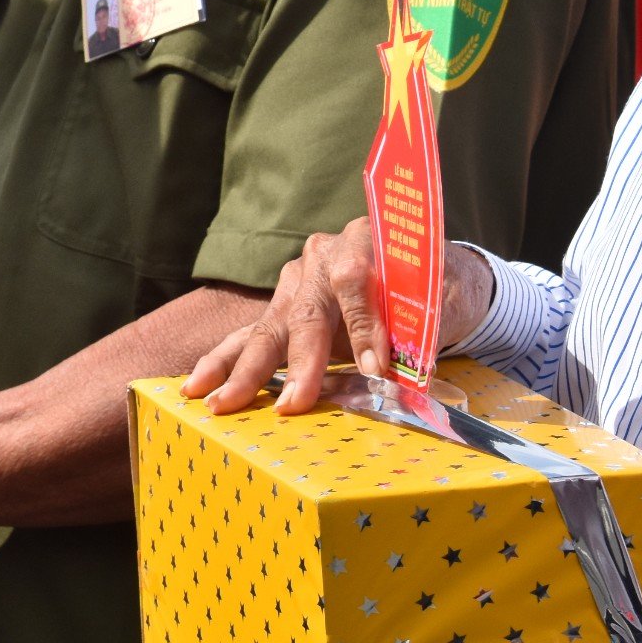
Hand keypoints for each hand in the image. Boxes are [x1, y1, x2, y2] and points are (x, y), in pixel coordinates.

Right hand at [181, 219, 492, 414]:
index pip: (355, 280)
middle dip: (299, 362)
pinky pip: (252, 334)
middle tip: (293, 403)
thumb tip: (397, 369)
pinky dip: (225, 361)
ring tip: (216, 398)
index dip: (364, 326)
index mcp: (363, 239)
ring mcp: (295, 281)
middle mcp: (321, 256)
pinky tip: (198, 385)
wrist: (425, 272)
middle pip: (305, 310)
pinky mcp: (283, 306)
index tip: (376, 369)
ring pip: (268, 327)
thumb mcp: (443, 296)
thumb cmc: (439, 286)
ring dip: (242, 368)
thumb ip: (418, 326)